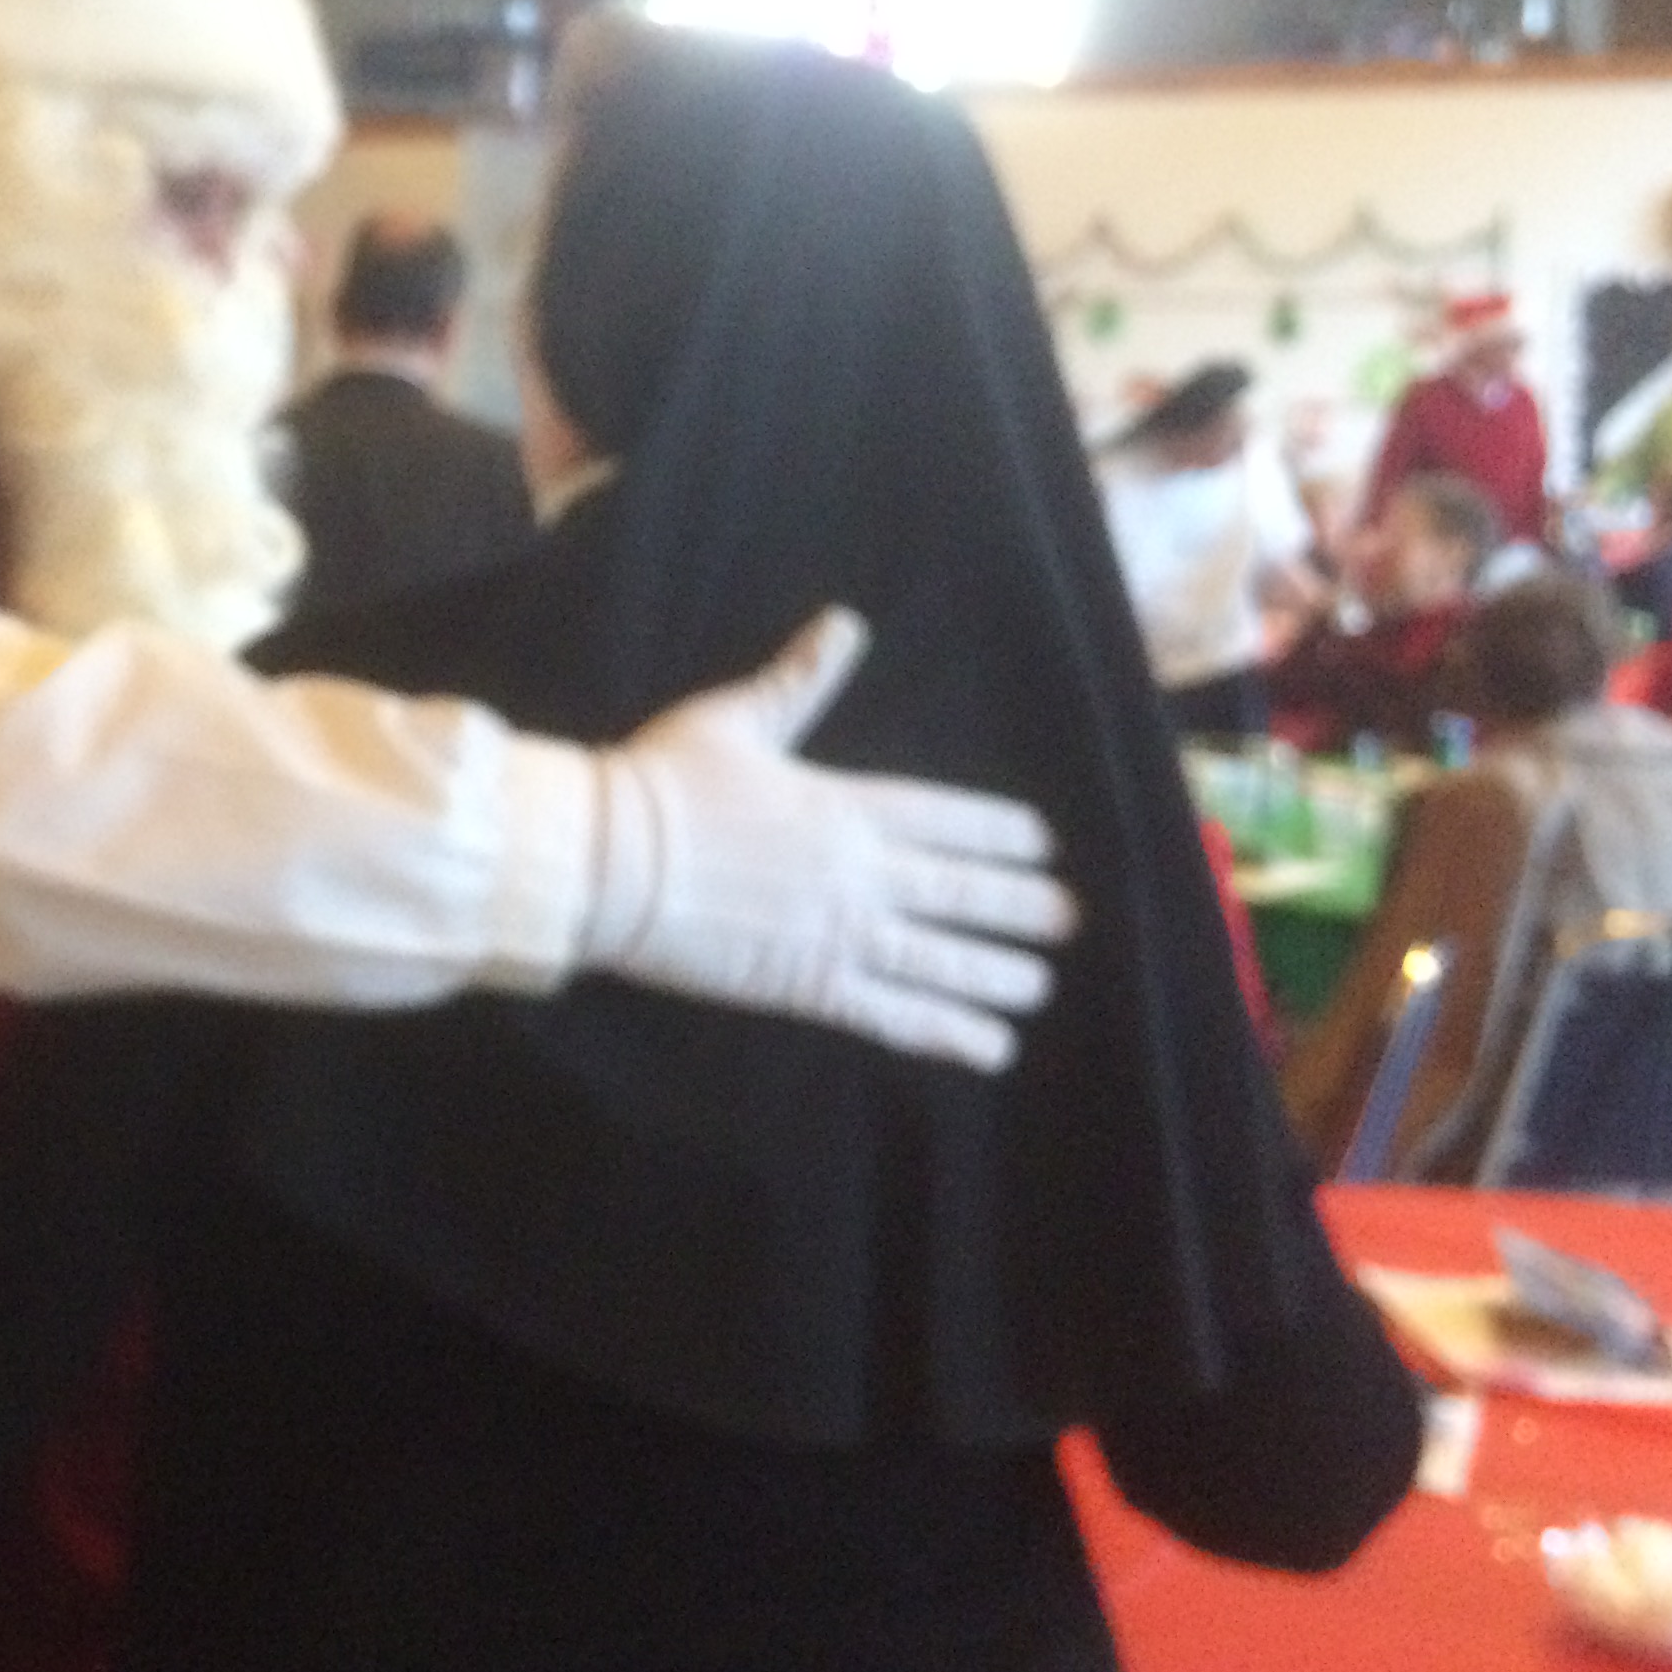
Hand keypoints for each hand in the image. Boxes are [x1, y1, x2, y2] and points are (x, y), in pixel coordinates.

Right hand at [583, 608, 1074, 1071]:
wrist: (602, 860)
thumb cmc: (660, 782)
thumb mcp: (735, 721)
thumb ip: (798, 681)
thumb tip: (842, 625)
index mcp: (844, 804)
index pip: (948, 817)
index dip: (1002, 834)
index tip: (1042, 844)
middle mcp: (856, 871)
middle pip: (962, 890)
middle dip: (1021, 907)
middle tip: (1070, 920)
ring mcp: (835, 932)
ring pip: (940, 958)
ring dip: (998, 973)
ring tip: (1039, 985)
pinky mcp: (805, 985)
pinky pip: (892, 1014)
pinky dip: (945, 1031)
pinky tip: (990, 1046)